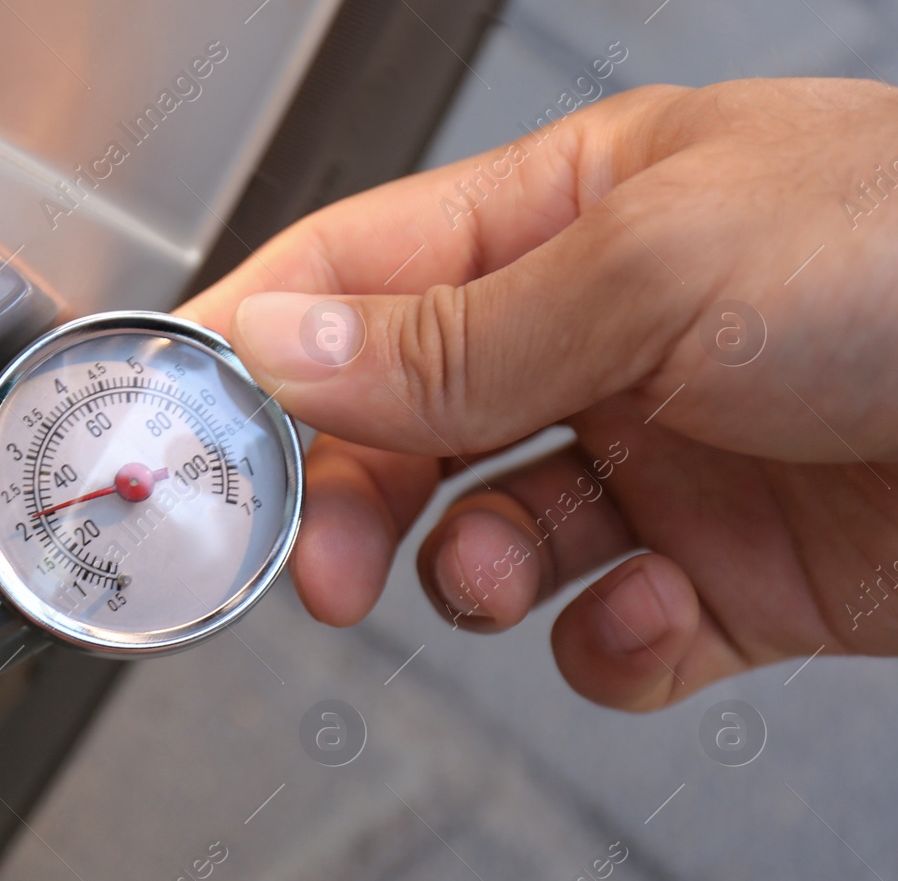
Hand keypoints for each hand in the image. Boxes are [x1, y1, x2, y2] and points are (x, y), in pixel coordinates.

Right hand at [178, 77, 897, 709]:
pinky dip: (605, 645)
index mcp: (567, 218)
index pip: (355, 277)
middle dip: (347, 500)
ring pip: (486, 541)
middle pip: (400, 428)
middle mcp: (599, 339)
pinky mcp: (724, 574)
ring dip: (477, 576)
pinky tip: (648, 614)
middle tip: (317, 563)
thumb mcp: (657, 269)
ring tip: (515, 577)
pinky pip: (604, 632)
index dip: (254, 349)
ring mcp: (659, 458)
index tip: (174, 428)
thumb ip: (453, 333)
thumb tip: (280, 348)